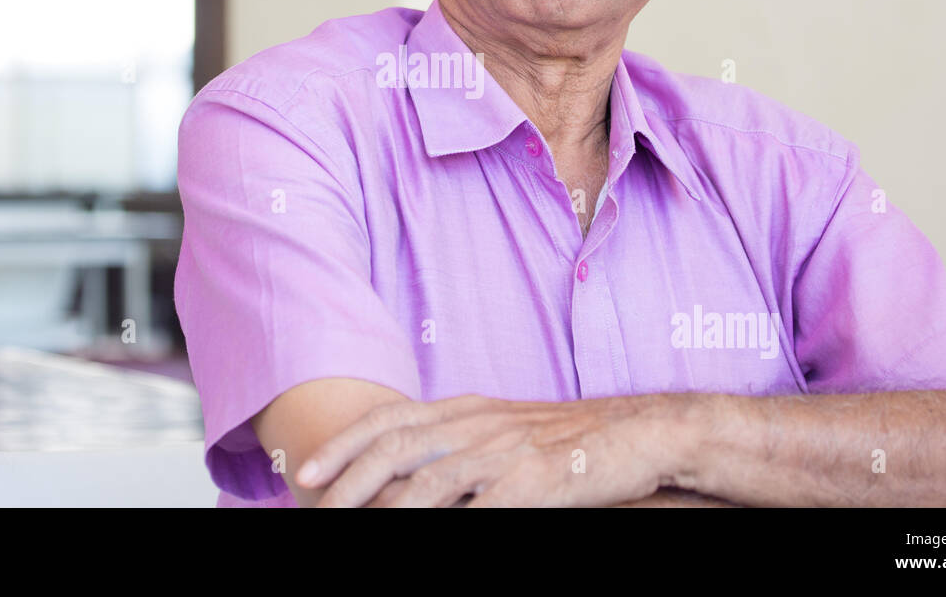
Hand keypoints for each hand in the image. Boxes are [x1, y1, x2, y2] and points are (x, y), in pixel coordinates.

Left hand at [294, 392, 689, 506]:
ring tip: (357, 525)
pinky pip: (486, 507)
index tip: (308, 470)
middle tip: (316, 505)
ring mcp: (507, 451)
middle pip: (397, 447)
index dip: (345, 444)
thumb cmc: (568, 439)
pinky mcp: (538, 480)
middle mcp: (479, 424)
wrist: (638, 433)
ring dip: (389, 509)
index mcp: (467, 410)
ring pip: (431, 480)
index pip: (391, 419)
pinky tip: (432, 535)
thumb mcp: (502, 429)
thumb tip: (405, 472)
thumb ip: (456, 443)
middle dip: (349, 478)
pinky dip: (455, 522)